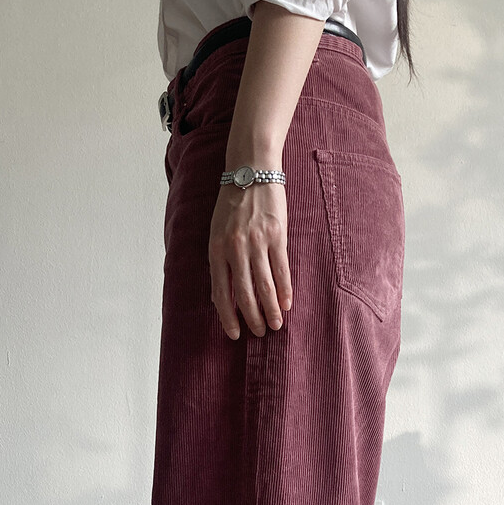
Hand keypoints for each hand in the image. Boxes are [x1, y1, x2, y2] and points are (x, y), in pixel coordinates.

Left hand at [208, 182, 293, 339]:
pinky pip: (281, 270)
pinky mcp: (277, 235)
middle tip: (258, 332)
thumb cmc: (232, 204)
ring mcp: (257, 242)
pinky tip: (287, 303)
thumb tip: (221, 295)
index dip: (227, 316)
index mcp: (216, 249)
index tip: (234, 333)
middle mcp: (235, 248)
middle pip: (244, 294)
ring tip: (275, 325)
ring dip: (271, 309)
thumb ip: (219, 261)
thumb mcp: (216, 232)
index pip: (220, 292)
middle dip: (252, 318)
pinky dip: (284, 290)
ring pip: (264, 286)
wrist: (251, 171)